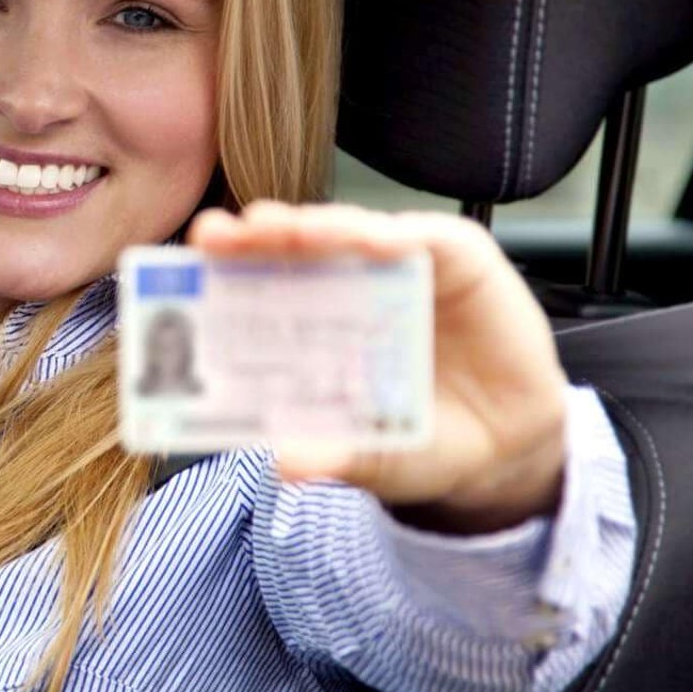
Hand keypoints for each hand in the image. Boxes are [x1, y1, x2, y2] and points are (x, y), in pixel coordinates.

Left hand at [187, 202, 569, 533]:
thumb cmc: (422, 441)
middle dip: (252, 238)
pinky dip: (397, 237)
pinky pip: (425, 238)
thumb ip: (333, 456)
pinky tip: (373, 241)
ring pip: (347, 233)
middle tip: (217, 237)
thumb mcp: (373, 457)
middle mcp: (348, 283)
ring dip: (314, 227)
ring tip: (283, 231)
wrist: (506, 450)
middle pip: (291, 249)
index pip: (256, 284)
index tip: (186, 263)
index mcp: (311, 323)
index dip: (221, 271)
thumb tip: (283, 464)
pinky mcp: (458, 257)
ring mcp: (401, 265)